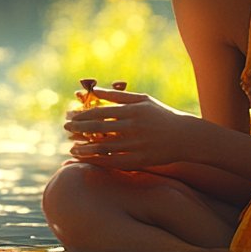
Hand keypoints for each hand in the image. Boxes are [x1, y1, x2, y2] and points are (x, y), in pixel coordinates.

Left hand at [62, 87, 199, 169]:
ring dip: (85, 148)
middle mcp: (133, 127)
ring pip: (104, 147)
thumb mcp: (142, 100)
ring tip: (72, 148)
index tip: (69, 116)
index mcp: (132, 110)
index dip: (82, 115)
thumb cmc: (161, 115)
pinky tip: (87, 160)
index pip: (100, 112)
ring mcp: (136, 144)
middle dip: (79, 129)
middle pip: (99, 128)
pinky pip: (114, 161)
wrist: (184, 137)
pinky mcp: (140, 160)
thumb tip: (95, 90)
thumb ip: (118, 96)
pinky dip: (98, 161)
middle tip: (65, 129)